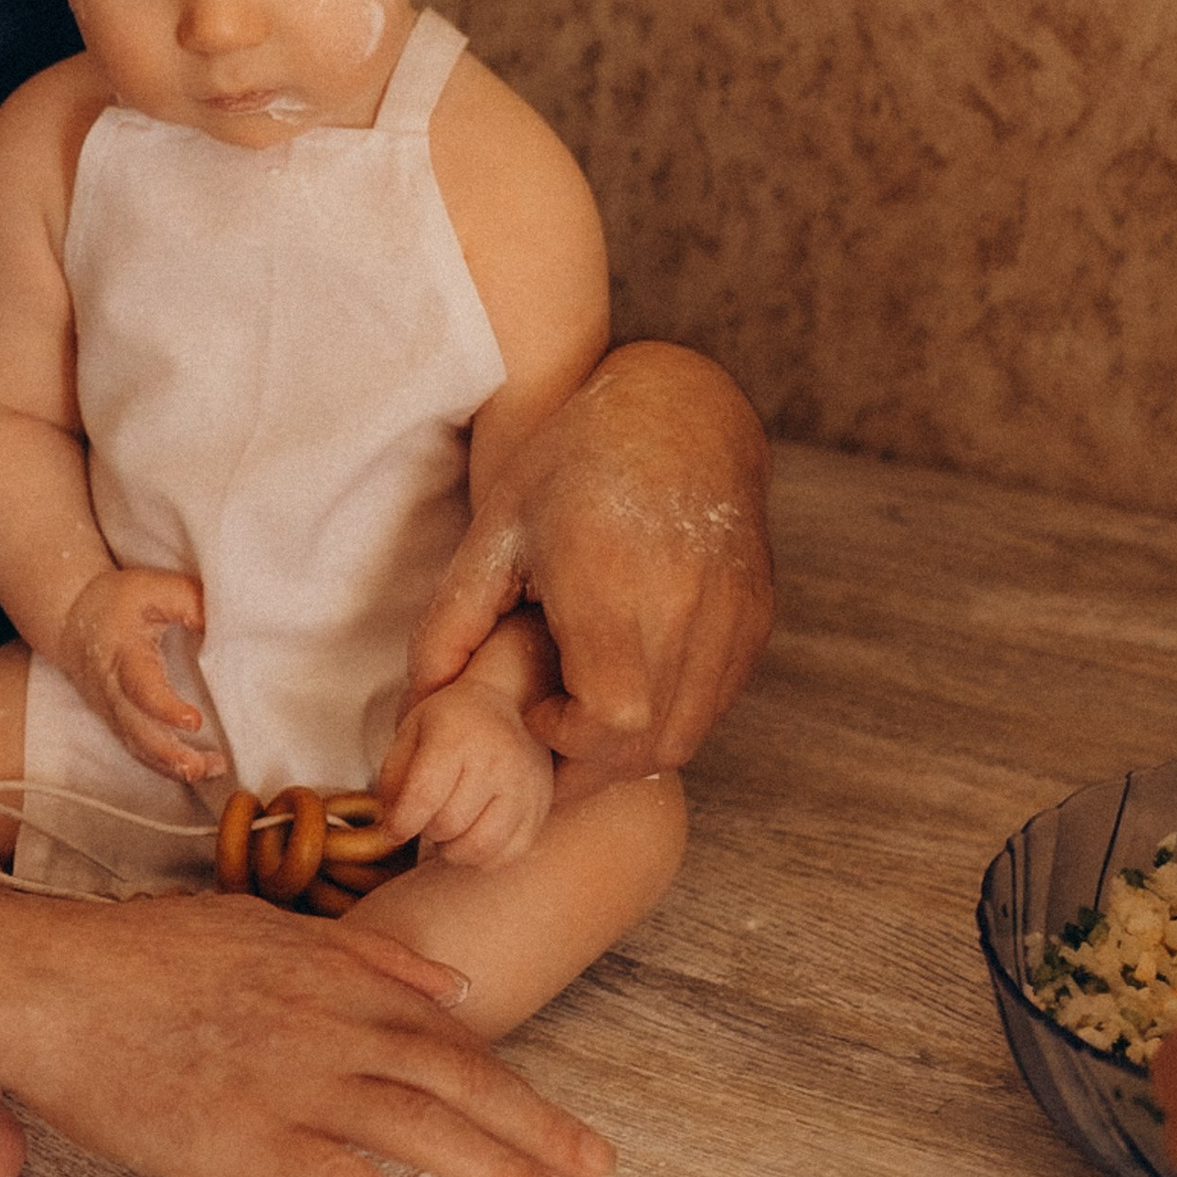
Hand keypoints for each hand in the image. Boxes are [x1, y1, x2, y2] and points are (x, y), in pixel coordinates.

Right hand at [0, 888, 612, 1176]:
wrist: (45, 985)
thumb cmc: (132, 960)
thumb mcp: (255, 927)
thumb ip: (359, 957)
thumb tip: (450, 982)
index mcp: (330, 973)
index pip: (440, 1033)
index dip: (507, 1080)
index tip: (555, 1120)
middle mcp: (327, 1023)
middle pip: (453, 1077)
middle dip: (533, 1125)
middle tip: (596, 1168)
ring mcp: (291, 1079)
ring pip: (416, 1126)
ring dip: (494, 1170)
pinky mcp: (247, 1133)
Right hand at [56, 567, 222, 780]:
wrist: (71, 618)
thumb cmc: (118, 603)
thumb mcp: (153, 588)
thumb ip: (189, 601)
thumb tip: (224, 624)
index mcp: (123, 654)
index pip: (141, 686)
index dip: (164, 707)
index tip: (194, 721)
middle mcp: (114, 689)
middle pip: (137, 730)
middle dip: (169, 753)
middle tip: (203, 766)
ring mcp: (113, 710)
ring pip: (138, 747)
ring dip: (171, 766)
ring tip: (209, 771)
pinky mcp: (118, 721)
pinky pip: (139, 750)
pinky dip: (164, 766)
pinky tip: (196, 770)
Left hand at [377, 677, 554, 868]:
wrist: (509, 703)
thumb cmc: (452, 722)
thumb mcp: (411, 733)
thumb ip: (393, 779)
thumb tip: (393, 830)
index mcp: (457, 738)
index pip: (424, 797)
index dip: (401, 824)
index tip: (392, 830)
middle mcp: (497, 762)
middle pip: (448, 826)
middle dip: (427, 830)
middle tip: (427, 816)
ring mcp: (525, 787)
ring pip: (479, 849)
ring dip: (453, 849)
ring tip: (449, 828)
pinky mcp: (541, 808)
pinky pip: (506, 855)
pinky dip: (482, 857)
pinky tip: (473, 835)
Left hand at [406, 341, 772, 795]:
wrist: (680, 411)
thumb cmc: (574, 463)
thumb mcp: (498, 529)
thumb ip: (452, 622)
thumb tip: (419, 704)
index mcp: (612, 582)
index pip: (610, 721)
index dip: (570, 741)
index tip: (540, 710)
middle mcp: (685, 604)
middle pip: (649, 745)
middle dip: (593, 765)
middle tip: (554, 739)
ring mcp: (731, 616)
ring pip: (688, 735)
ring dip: (633, 751)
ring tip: (590, 719)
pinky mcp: (756, 619)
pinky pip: (715, 705)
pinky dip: (671, 719)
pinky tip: (632, 687)